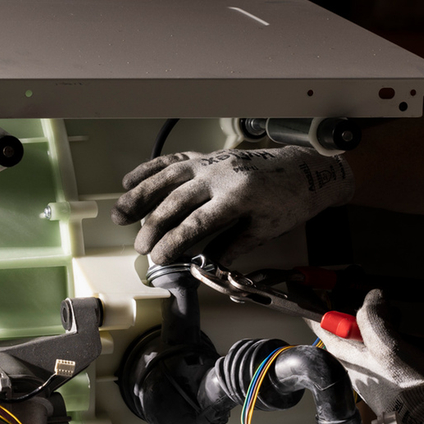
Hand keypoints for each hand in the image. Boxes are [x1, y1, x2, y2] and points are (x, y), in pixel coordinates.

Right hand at [111, 146, 354, 262]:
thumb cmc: (289, 202)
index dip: (173, 241)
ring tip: (120, 214)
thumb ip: (233, 247)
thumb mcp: (266, 230)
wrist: (303, 169)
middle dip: (154, 225)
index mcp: (237, 196)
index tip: (157, 258)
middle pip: (177, 201)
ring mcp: (211, 162)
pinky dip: (150, 169)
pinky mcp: (208, 156)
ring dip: (141, 195)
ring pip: (168, 177)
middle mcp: (220, 175)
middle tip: (138, 247)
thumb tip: (205, 267)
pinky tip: (129, 180)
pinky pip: (174, 160)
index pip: (196, 222)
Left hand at [314, 290, 423, 423]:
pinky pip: (380, 346)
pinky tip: (404, 342)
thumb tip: (373, 297)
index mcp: (343, 353)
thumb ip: (373, 317)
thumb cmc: (406, 386)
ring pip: (367, 334)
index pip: (320, 322)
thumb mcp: (387, 344)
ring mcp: (366, 367)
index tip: (330, 290)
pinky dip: (391, 337)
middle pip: (346, 325)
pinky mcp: (382, 372)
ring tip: (398, 328)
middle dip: (364, 312)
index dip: (325, 303)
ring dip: (382, 324)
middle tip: (383, 311)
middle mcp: (350, 361)